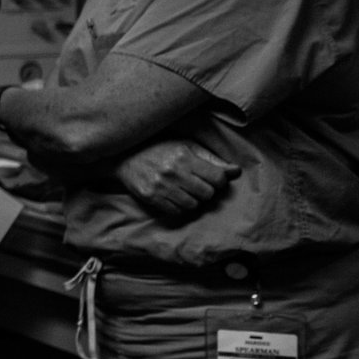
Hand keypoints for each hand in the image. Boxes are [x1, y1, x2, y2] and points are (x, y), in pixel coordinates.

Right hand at [114, 138, 236, 220]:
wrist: (122, 155)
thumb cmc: (159, 148)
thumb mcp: (186, 146)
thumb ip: (212, 160)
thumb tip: (236, 171)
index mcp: (184, 157)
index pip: (218, 179)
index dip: (219, 181)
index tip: (211, 178)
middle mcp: (173, 172)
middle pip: (207, 194)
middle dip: (206, 191)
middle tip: (197, 184)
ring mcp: (160, 186)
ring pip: (193, 205)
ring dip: (193, 200)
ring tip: (185, 190)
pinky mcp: (150, 197)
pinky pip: (176, 211)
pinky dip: (179, 207)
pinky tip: (174, 196)